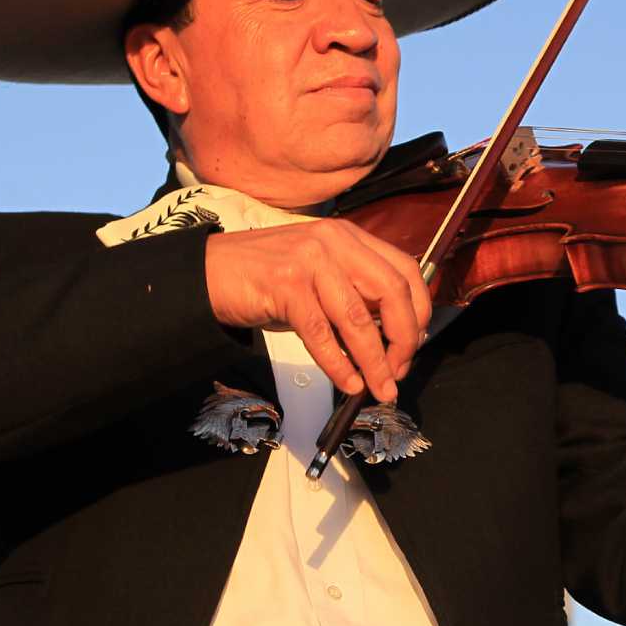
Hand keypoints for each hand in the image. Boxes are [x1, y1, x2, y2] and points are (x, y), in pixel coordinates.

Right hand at [204, 219, 433, 401]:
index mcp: (349, 237)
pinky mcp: (285, 285)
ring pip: (357, 318)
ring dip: (374, 361)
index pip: (405, 270)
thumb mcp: (319, 278)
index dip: (418, 312)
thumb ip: (354, 296)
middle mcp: (334, 241)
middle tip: (399, 371)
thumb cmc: (264, 280)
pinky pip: (322, 333)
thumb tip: (392, 340)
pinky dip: (338, 364)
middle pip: (391, 292)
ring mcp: (309, 260)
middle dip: (404, 338)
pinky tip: (348, 383)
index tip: (414, 344)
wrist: (206, 275)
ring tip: (380, 388)